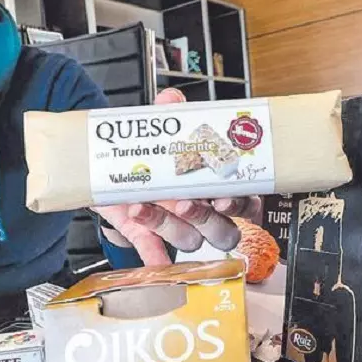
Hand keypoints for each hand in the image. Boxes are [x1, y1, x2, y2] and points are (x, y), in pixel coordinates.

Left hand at [91, 88, 261, 264]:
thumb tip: (171, 99)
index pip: (246, 203)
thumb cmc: (157, 153)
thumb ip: (171, 114)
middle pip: (223, 231)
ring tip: (145, 206)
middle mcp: (205, 212)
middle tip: (186, 203)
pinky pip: (157, 254)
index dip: (239, 204)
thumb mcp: (165, 130)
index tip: (224, 197)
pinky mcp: (150, 236)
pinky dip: (156, 258)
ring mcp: (179, 227)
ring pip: (189, 241)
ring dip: (169, 226)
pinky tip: (154, 262)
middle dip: (205, 219)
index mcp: (220, 186)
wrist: (116, 170)